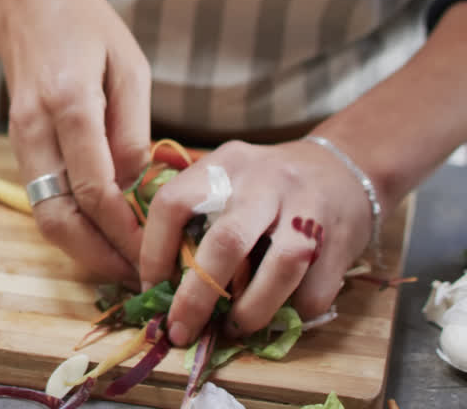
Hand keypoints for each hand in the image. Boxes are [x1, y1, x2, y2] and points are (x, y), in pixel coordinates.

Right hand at [0, 0, 152, 282]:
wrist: (21, 3)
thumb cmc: (84, 24)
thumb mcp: (128, 64)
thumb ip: (133, 127)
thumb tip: (137, 187)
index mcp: (68, 102)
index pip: (93, 188)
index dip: (125, 231)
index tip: (158, 255)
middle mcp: (35, 129)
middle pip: (57, 216)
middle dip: (99, 256)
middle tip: (140, 275)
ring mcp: (20, 140)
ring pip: (44, 215)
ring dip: (84, 249)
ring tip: (127, 264)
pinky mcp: (18, 147)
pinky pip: (43, 198)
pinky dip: (72, 226)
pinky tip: (106, 234)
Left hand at [139, 139, 375, 346]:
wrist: (344, 166)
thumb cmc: (266, 185)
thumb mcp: (227, 180)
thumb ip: (195, 216)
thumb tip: (159, 285)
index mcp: (223, 165)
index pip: (172, 202)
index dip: (154, 251)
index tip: (150, 289)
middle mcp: (263, 181)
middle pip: (226, 241)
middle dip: (197, 295)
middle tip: (182, 329)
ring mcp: (306, 209)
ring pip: (280, 266)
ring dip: (252, 309)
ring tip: (234, 327)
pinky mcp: (340, 238)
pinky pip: (316, 288)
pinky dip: (295, 310)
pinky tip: (281, 313)